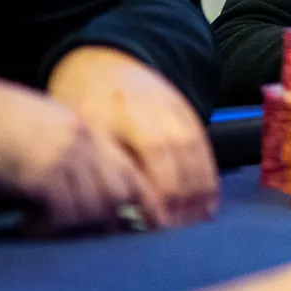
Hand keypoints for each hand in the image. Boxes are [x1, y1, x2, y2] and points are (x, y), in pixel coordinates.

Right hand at [0, 70, 159, 230]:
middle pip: (117, 193)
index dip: (145, 199)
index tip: (151, 223)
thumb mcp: (49, 126)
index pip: (129, 169)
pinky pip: (62, 213)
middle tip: (83, 233)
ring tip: (44, 227)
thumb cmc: (0, 121)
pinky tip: (25, 224)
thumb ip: (73, 151)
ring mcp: (63, 158)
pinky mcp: (40, 174)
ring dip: (72, 227)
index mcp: (87, 132)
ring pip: (93, 206)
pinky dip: (47, 227)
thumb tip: (91, 190)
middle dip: (108, 219)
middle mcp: (82, 144)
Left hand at [46, 46, 217, 226]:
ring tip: (200, 217)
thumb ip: (102, 164)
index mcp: (120, 109)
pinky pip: (202, 141)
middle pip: (177, 150)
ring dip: (201, 184)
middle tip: (181, 227)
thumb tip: (119, 207)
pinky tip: (209, 195)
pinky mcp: (187, 108)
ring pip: (195, 146)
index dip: (157, 187)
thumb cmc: (84, 105)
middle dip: (182, 192)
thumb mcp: (82, 131)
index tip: (158, 221)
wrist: (105, 63)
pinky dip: (208, 170)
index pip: (149, 151)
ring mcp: (174, 105)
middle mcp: (154, 105)